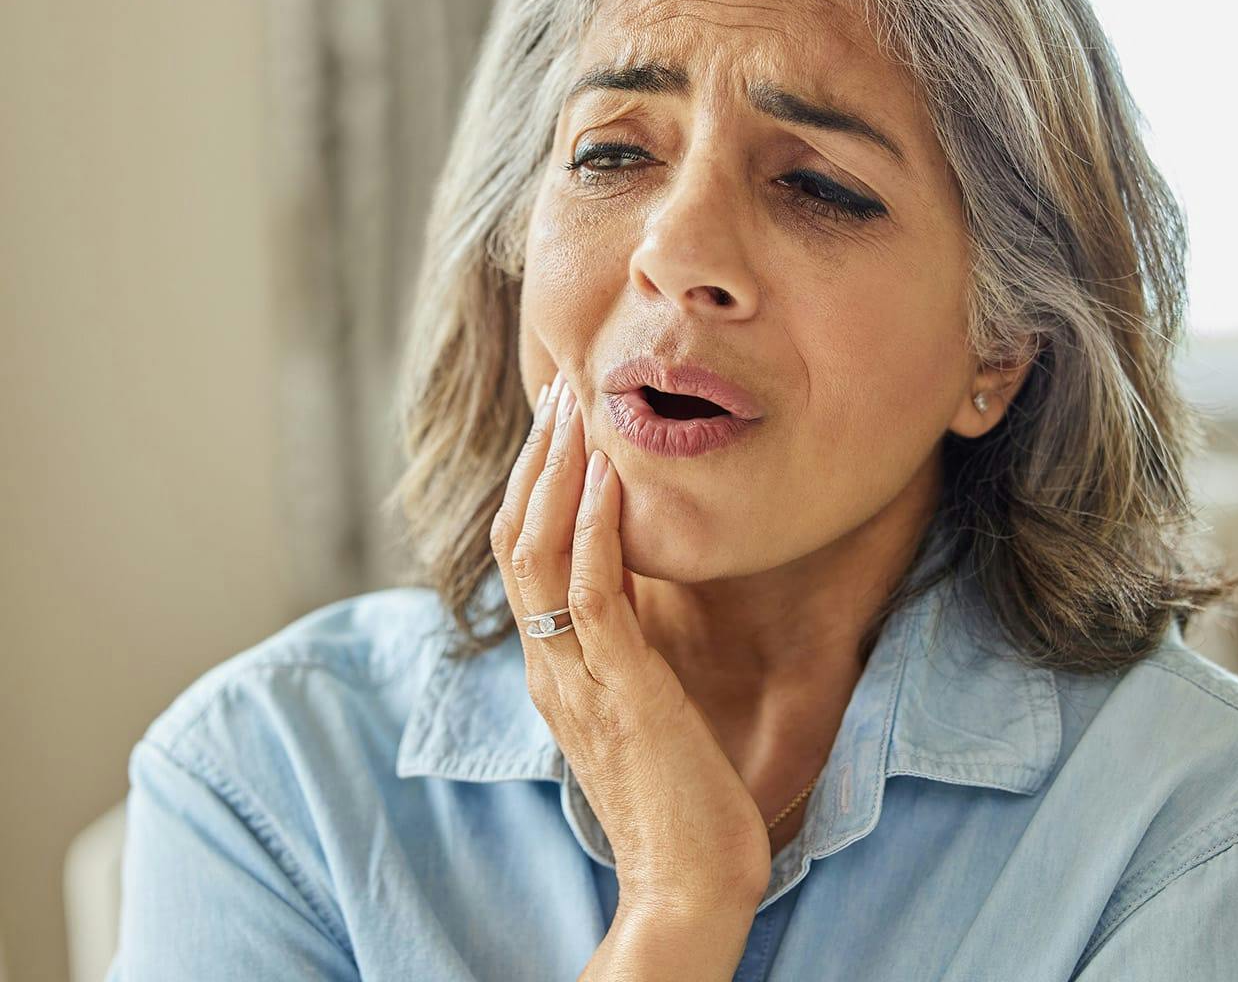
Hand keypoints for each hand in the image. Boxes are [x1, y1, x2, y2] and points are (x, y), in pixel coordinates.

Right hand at [490, 371, 772, 918]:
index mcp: (552, 667)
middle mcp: (550, 665)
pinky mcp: (620, 688)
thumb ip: (622, 651)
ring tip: (577, 408)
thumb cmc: (678, 795)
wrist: (687, 883)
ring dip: (558, 474)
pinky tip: (608, 479)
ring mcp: (577, 676)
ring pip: (540, 553)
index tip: (558, 421)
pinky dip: (594, 528)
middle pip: (516, 538)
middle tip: (561, 389)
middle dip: (538, 458)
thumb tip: (634, 590)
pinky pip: (593, 593)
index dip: (533, 482)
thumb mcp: (638, 705)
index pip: (522, 556)